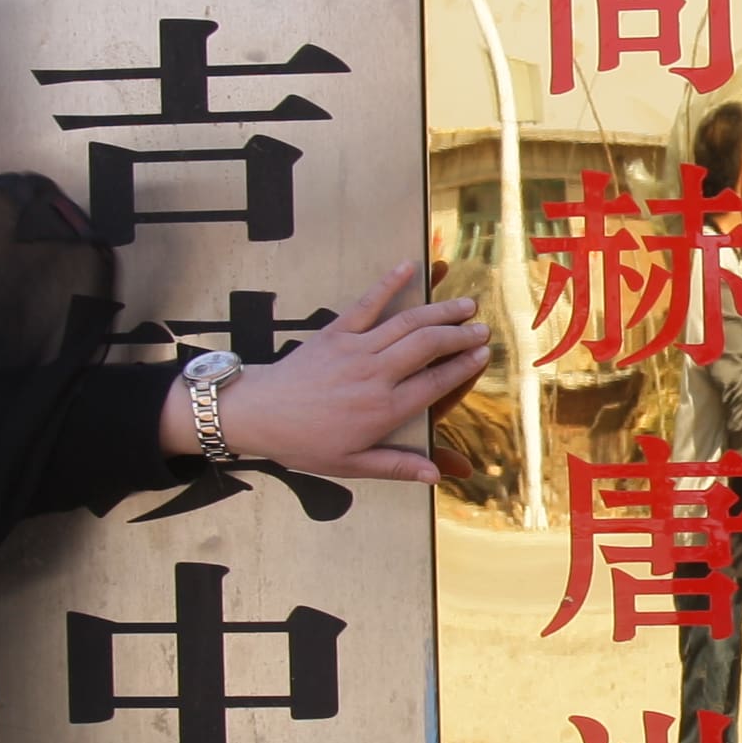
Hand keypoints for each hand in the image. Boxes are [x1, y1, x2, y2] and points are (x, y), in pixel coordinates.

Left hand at [212, 265, 492, 479]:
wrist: (259, 414)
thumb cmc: (304, 443)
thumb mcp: (351, 464)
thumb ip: (396, 466)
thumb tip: (436, 476)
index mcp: (383, 410)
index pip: (435, 383)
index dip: (462, 367)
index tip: (482, 355)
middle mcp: (376, 375)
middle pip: (429, 347)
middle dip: (460, 335)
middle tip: (482, 328)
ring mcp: (356, 349)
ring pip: (408, 323)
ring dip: (440, 310)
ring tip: (465, 304)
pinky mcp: (336, 332)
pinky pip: (367, 303)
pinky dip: (389, 283)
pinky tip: (408, 267)